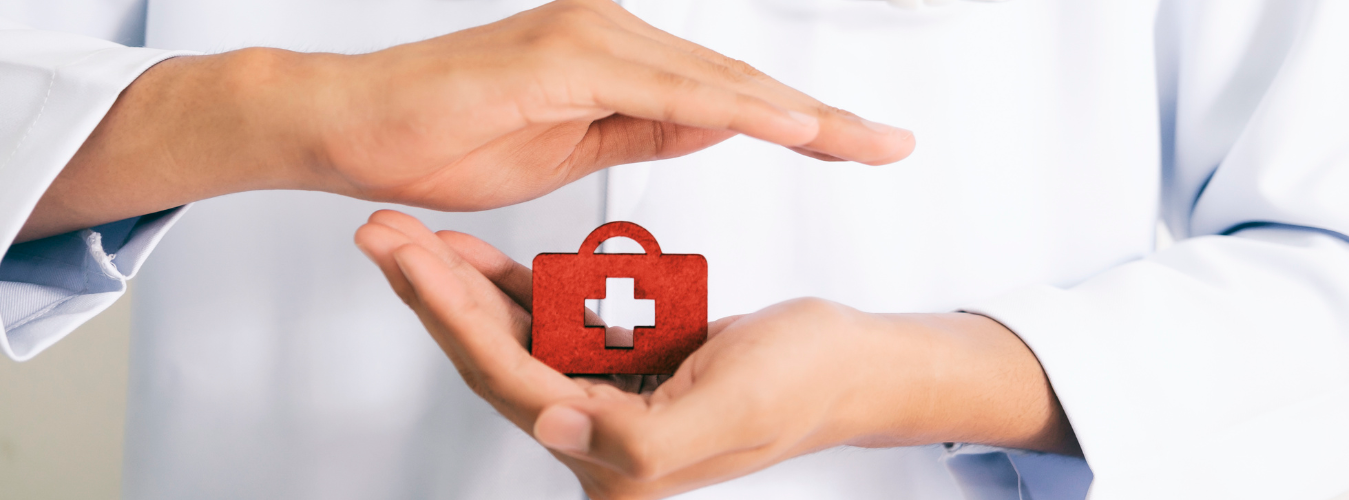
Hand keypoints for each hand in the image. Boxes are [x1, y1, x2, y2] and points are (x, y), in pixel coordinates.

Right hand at [19, 0, 914, 241]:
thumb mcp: (571, 146)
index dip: (800, 123)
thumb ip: (643, 129)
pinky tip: (789, 127)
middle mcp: (611, 35)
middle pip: (740, 84)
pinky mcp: (564, 59)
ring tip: (865, 141)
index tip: (859, 144)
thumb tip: (711, 125)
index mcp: (615, 59)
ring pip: (718, 83)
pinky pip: (667, 90)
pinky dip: (735, 109)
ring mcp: (590, 40)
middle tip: (891, 143)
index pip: (727, 98)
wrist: (351, 125)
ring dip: (798, 114)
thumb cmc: (443, 139)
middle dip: (823, 119)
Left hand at [354, 210, 1078, 499]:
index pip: (516, 386)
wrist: (856, 362)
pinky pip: (550, 326)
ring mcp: (607, 406)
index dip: (459, 321)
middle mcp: (600, 444)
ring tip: (411, 237)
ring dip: (462, 288)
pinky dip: (512, 289)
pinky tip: (475, 257)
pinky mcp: (620, 370)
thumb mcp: (729, 409)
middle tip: (386, 238)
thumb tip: (547, 425)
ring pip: (512, 341)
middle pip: (496, 363)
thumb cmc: (810, 382)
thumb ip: (632, 436)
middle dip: (438, 298)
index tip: (415, 263)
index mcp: (619, 468)